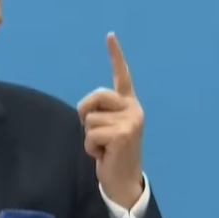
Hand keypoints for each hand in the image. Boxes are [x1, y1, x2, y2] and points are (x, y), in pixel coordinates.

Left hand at [77, 32, 143, 208]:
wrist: (123, 181)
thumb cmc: (111, 154)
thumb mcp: (106, 129)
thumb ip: (100, 113)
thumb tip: (85, 110)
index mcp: (129, 105)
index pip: (122, 76)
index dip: (116, 56)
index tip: (110, 36)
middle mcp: (133, 109)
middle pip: (95, 96)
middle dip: (85, 113)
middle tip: (95, 132)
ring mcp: (130, 122)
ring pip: (89, 119)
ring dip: (88, 136)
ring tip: (102, 147)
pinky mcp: (122, 135)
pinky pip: (90, 134)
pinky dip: (90, 147)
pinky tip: (103, 155)